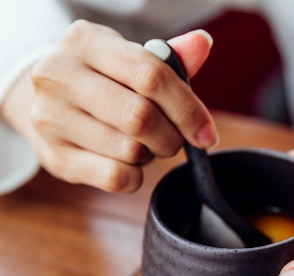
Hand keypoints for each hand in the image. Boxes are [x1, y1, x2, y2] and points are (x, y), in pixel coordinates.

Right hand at [1, 20, 216, 191]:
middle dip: (172, 136)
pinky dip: (135, 176)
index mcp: (85, 42)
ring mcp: (51, 118)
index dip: (187, 109)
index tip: (206, 133)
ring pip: (130, 150)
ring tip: (143, 144)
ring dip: (151, 154)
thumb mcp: (131, 59)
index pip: (151, 76)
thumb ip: (170, 57)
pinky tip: (129, 162)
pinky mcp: (55, 156)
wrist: (48, 102)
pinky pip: (115, 177)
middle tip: (174, 139)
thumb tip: (201, 44)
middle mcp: (59, 76)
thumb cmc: (104, 80)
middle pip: (140, 117)